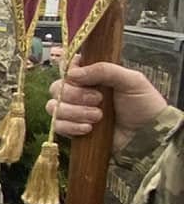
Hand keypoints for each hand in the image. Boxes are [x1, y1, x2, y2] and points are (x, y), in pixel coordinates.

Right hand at [50, 60, 167, 150]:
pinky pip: (57, 125)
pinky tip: (88, 129)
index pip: (67, 67)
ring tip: (98, 117)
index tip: (82, 79)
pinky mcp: (73, 129)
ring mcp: (76, 111)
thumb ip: (105, 70)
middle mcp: (80, 91)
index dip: (69, 72)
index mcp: (93, 75)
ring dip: (75, 112)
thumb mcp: (131, 80)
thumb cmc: (144, 105)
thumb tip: (72, 73)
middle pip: (57, 88)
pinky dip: (70, 126)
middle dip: (76, 96)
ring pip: (54, 107)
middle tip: (99, 101)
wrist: (148, 136)